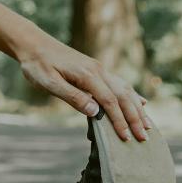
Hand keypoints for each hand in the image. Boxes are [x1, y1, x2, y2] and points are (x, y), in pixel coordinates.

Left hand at [15, 32, 150, 141]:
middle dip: (135, 118)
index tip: (127, 137)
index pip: (109, 101)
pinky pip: (119, 83)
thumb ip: (72, 97)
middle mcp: (98, 70)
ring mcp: (98, 68)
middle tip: (144, 138)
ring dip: (137, 108)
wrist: (32, 44)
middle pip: (123, 96)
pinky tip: (140, 102)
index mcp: (87, 74)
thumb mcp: (49, 83)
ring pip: (125, 89)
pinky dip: (132, 95)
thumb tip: (95, 112)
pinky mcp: (95, 69)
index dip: (119, 120)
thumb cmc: (37, 64)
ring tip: (148, 126)